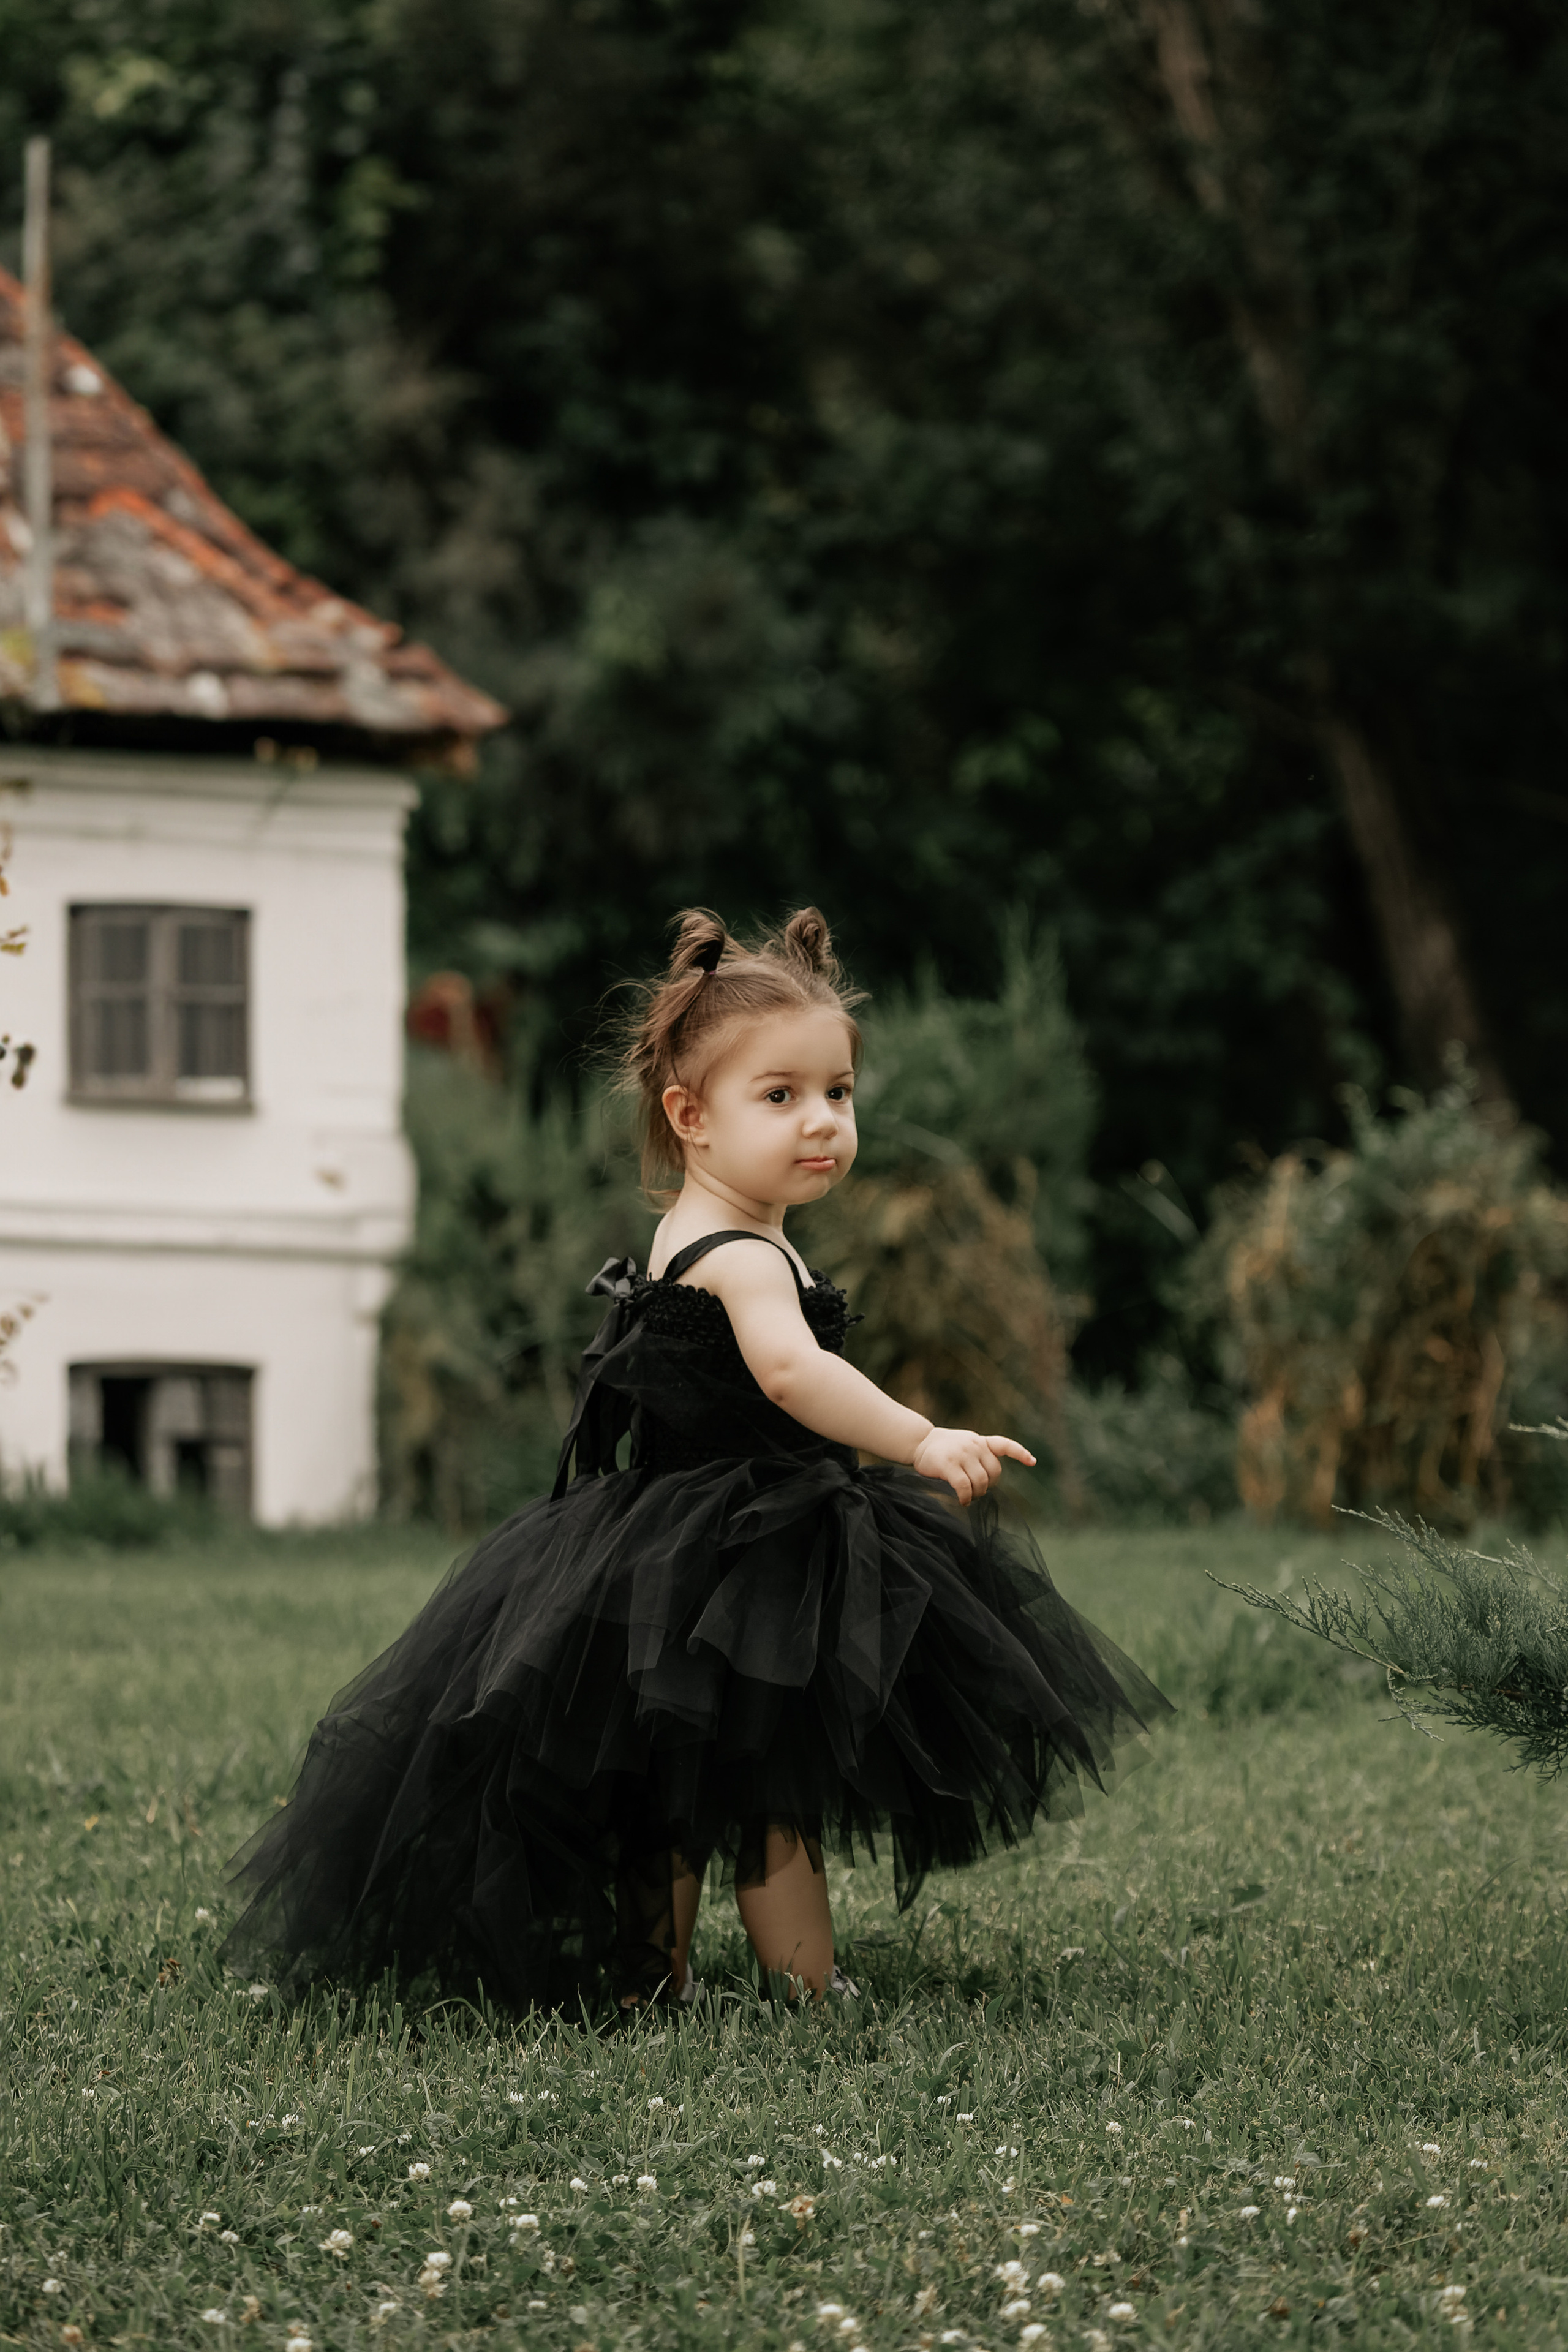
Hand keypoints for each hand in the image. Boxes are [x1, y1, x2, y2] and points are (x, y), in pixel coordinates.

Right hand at [910, 1428, 1035, 1503]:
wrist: (919, 1442)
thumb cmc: (944, 1449)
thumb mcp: (965, 1445)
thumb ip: (979, 1456)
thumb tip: (989, 1481)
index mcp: (981, 1441)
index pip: (1005, 1445)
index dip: (1020, 1453)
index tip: (1033, 1462)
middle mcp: (974, 1446)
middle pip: (994, 1472)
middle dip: (988, 1486)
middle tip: (976, 1491)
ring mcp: (962, 1454)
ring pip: (980, 1482)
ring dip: (976, 1494)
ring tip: (967, 1497)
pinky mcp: (949, 1464)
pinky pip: (964, 1487)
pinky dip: (965, 1497)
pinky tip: (962, 1501)